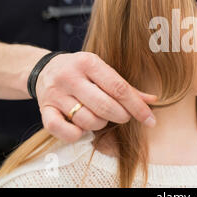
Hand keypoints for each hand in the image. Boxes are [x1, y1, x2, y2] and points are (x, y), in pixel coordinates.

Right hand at [35, 51, 157, 142]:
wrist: (44, 70)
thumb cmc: (82, 72)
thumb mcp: (102, 71)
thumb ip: (126, 87)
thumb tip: (152, 100)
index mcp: (89, 62)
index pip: (119, 88)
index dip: (137, 107)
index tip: (150, 120)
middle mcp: (70, 76)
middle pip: (105, 106)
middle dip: (121, 116)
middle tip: (123, 116)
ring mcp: (55, 94)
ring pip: (87, 120)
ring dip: (99, 124)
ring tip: (100, 117)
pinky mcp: (44, 109)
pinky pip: (61, 129)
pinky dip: (76, 134)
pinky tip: (81, 128)